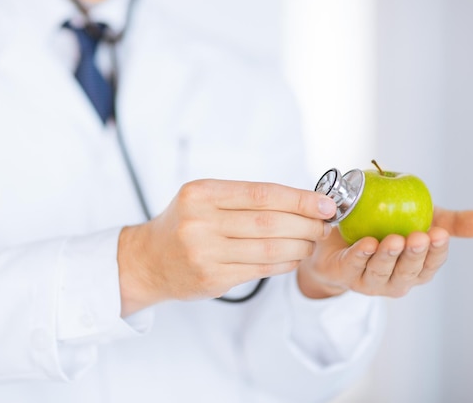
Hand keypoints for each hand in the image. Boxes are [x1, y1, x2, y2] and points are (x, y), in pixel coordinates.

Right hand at [117, 180, 337, 314]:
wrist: (147, 260)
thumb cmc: (184, 224)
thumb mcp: (203, 199)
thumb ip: (245, 199)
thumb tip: (302, 201)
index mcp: (201, 194)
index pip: (262, 194)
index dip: (299, 199)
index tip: (325, 204)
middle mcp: (200, 222)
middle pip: (269, 222)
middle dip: (305, 224)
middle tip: (323, 225)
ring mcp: (204, 253)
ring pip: (269, 248)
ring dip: (300, 245)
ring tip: (311, 241)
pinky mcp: (211, 278)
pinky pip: (260, 269)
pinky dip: (285, 263)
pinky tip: (294, 257)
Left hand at [297, 207, 472, 298]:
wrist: (341, 232)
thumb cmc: (389, 227)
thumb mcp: (424, 219)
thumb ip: (455, 223)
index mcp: (418, 269)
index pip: (432, 264)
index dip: (436, 251)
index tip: (440, 234)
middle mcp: (397, 280)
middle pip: (408, 271)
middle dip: (415, 255)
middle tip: (419, 236)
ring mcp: (370, 281)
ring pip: (381, 272)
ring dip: (388, 256)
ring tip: (394, 239)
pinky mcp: (345, 274)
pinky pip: (354, 265)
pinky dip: (360, 256)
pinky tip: (366, 243)